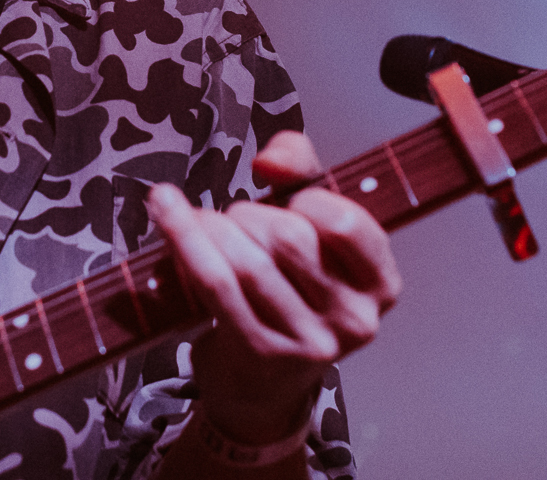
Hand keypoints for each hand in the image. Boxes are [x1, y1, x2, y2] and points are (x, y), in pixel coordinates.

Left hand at [148, 131, 399, 446]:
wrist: (260, 385)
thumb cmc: (286, 292)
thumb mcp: (309, 229)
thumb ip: (301, 173)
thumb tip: (271, 162)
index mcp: (380, 284)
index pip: (345, 221)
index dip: (304, 196)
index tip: (283, 201)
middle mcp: (354, 319)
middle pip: (289, 235)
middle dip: (247, 214)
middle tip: (231, 224)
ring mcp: (309, 343)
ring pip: (248, 259)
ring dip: (209, 226)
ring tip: (196, 224)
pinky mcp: (260, 353)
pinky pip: (215, 282)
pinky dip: (184, 238)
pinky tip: (165, 211)